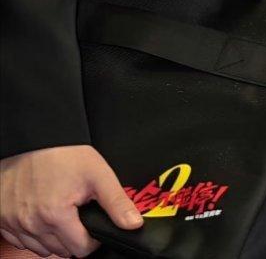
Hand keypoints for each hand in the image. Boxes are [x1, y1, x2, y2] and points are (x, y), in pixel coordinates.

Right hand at [0, 145, 142, 257]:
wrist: (32, 138)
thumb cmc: (60, 152)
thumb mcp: (97, 172)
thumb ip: (116, 201)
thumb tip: (133, 223)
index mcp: (55, 215)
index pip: (81, 249)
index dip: (94, 238)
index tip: (94, 221)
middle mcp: (32, 224)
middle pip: (62, 251)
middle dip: (75, 236)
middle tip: (78, 211)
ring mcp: (15, 224)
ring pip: (42, 249)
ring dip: (55, 238)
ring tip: (62, 211)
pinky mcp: (4, 221)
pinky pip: (23, 241)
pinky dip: (35, 234)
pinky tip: (43, 215)